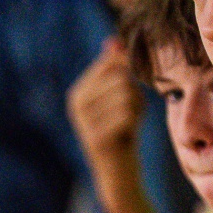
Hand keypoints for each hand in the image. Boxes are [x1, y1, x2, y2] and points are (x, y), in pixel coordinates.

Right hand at [67, 38, 143, 205]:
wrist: (118, 172)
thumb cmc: (122, 130)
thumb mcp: (118, 97)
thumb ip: (115, 69)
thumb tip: (114, 40)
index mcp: (78, 92)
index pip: (112, 64)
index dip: (130, 76)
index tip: (129, 96)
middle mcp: (76, 104)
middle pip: (121, 78)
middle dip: (135, 93)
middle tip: (130, 113)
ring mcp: (84, 121)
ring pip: (126, 95)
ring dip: (137, 108)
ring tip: (128, 123)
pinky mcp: (96, 137)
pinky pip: (127, 114)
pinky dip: (135, 121)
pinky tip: (128, 132)